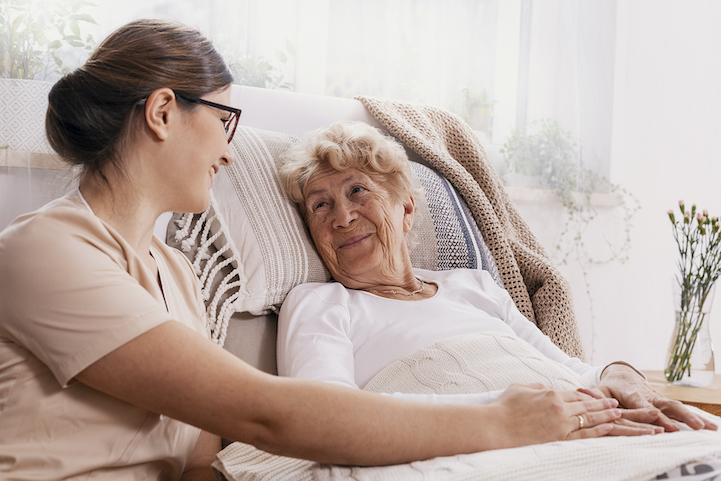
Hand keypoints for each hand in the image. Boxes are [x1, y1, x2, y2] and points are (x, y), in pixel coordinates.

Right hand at [492, 384, 620, 447]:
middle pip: (587, 405)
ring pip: (590, 419)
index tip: (599, 397)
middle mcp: (559, 408)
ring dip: (606, 416)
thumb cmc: (504, 407)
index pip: (575, 394)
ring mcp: (561, 424)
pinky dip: (598, 431)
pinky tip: (608, 427)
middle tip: (616, 403)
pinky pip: (584, 434)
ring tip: (618, 413)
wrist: (496, 427)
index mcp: (550, 393)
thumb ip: (537, 386)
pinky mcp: (559, 439)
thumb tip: (547, 388)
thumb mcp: (520, 388)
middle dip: (604, 404)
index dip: (589, 396)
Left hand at [585, 363, 716, 431]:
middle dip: (679, 416)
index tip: (658, 419)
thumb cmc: (609, 387)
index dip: (649, 412)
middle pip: (666, 406)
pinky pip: (681, 411)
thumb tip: (581, 393)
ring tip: (709, 428)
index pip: (641, 405)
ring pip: (677, 407)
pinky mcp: (665, 404)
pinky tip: (712, 427)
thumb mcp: (600, 389)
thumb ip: (594, 395)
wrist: (622, 375)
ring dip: (693, 417)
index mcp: (632, 393)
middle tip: (694, 426)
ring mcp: (659, 400)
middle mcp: (649, 396)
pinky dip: (696, 417)